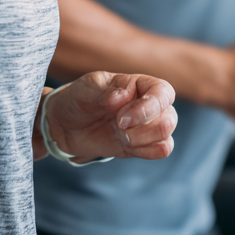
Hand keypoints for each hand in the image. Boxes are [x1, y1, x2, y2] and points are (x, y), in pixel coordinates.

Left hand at [42, 72, 176, 163]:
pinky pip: (160, 150)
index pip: (163, 93)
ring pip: (165, 135)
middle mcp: (149, 104)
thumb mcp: (86, 88)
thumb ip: (105, 91)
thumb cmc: (79, 98)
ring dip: (140, 140)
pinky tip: (125, 145)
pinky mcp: (142, 144)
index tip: (121, 119)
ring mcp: (147, 125)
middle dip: (141, 129)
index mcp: (140, 84)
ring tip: (118, 135)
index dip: (148, 108)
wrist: (65, 124)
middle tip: (116, 126)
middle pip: (169, 118)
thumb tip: (124, 96)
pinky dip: (145, 151)